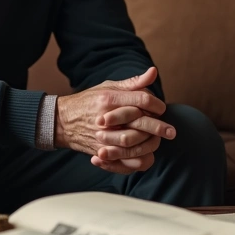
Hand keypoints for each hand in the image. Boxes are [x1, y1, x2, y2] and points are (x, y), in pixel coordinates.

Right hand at [55, 67, 172, 173]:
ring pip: (134, 144)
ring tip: (158, 141)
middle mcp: (106, 118)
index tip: (162, 109)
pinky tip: (145, 154)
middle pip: (140, 123)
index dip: (157, 104)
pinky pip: (124, 162)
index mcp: (109, 99)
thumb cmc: (89, 101)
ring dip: (150, 143)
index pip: (142, 100)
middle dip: (160, 127)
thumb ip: (133, 83)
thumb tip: (153, 72)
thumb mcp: (108, 87)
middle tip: (172, 132)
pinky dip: (136, 160)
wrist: (62, 122)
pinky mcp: (100, 152)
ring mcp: (102, 137)